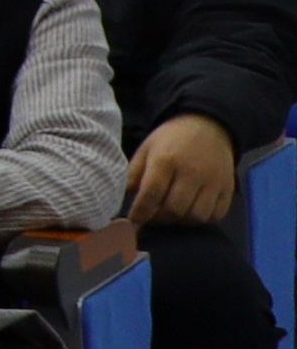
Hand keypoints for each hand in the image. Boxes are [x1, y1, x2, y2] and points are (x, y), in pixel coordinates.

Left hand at [131, 114, 241, 230]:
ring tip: (170, 215)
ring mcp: (213, 181)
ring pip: (196, 216)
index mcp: (166, 160)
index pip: (151, 194)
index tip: (132, 223)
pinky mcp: (228, 188)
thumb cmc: (170, 139)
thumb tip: (121, 198)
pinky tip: (191, 212)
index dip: (140, 212)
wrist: (208, 125)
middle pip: (174, 209)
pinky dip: (202, 219)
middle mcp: (192, 173)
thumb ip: (134, 173)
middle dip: (159, 219)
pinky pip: (216, 214)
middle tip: (151, 218)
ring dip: (180, 221)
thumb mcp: (146, 149)